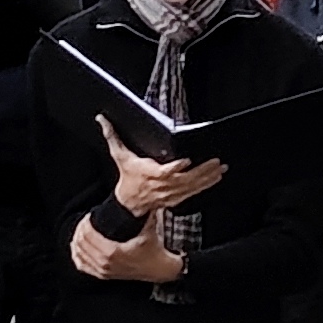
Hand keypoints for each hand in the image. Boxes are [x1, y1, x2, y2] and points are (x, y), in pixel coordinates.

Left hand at [69, 213, 181, 283]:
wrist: (160, 268)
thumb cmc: (154, 248)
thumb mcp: (148, 226)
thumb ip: (142, 209)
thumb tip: (137, 193)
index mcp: (113, 252)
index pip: (88, 235)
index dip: (85, 223)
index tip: (90, 215)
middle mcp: (105, 263)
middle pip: (81, 244)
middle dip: (80, 230)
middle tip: (86, 220)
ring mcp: (103, 271)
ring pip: (79, 254)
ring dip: (77, 241)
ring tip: (81, 230)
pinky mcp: (104, 275)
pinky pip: (82, 265)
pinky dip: (78, 255)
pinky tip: (78, 247)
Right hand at [102, 121, 225, 216]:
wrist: (129, 203)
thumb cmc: (127, 176)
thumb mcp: (119, 155)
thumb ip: (112, 136)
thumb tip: (101, 119)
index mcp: (150, 173)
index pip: (164, 171)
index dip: (175, 168)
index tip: (186, 161)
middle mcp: (163, 185)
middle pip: (185, 179)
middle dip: (202, 171)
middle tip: (216, 161)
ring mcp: (171, 193)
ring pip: (193, 186)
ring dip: (208, 177)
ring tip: (221, 168)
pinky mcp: (177, 198)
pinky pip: (194, 192)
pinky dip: (206, 185)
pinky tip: (217, 177)